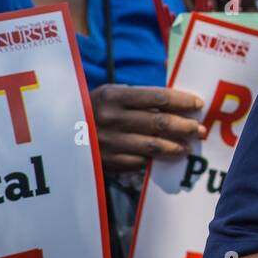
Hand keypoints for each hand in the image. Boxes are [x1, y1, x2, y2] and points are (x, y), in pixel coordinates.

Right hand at [90, 84, 205, 172]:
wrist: (57, 133)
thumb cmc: (93, 110)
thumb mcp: (110, 96)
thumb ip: (140, 98)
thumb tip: (179, 104)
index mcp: (113, 96)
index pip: (158, 97)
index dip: (182, 101)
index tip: (198, 104)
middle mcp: (111, 118)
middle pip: (160, 122)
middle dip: (186, 126)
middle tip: (200, 129)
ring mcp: (108, 141)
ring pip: (153, 145)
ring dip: (176, 147)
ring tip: (188, 147)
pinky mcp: (106, 161)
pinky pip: (139, 161)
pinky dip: (156, 160)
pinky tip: (166, 158)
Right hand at [171, 0, 257, 11]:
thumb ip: (252, 7)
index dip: (248, 0)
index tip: (240, 3)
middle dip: (229, 9)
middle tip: (224, 12)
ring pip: (208, 4)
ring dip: (211, 16)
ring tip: (208, 12)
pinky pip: (189, 9)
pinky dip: (194, 17)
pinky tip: (193, 13)